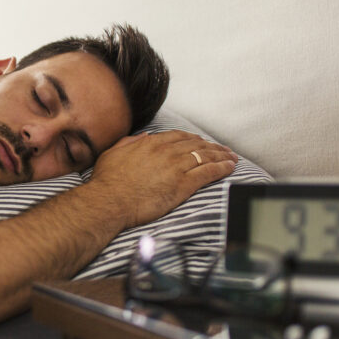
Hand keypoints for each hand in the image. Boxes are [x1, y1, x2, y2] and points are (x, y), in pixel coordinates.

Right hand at [88, 130, 237, 229]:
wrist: (109, 201)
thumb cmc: (107, 182)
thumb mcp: (113, 154)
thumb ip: (129, 142)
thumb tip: (143, 136)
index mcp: (149, 144)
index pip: (178, 136)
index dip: (193, 138)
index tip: (201, 141)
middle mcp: (165, 152)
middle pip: (196, 144)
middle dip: (212, 146)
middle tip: (223, 149)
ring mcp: (175, 167)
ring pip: (205, 156)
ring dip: (221, 156)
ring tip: (232, 158)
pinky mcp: (182, 185)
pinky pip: (208, 172)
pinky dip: (221, 168)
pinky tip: (230, 167)